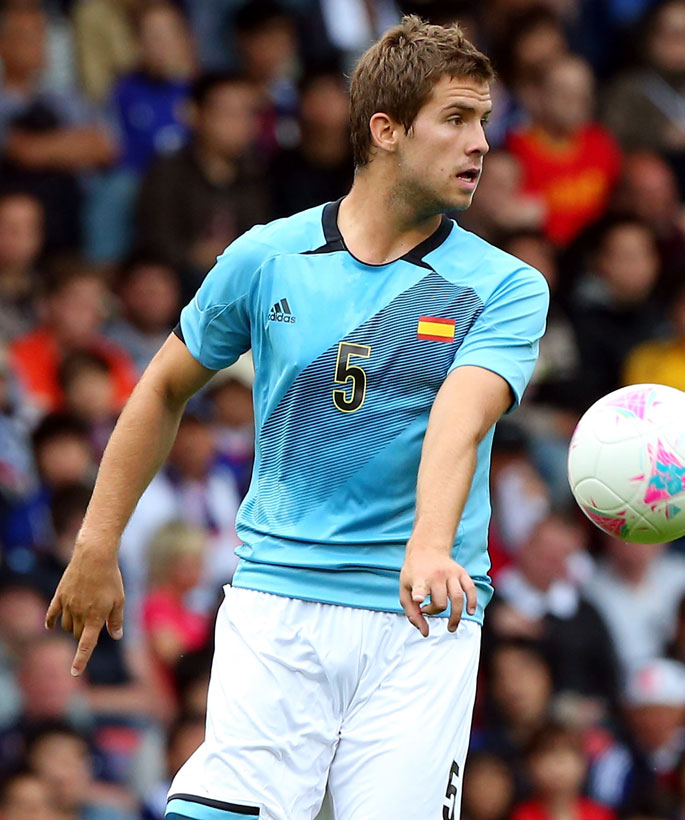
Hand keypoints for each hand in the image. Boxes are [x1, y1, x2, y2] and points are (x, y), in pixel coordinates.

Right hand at [45, 547, 124, 676]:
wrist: (95, 556)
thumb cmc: (111, 578)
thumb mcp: (119, 600)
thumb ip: (116, 620)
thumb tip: (116, 636)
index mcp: (95, 617)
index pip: (86, 645)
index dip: (81, 660)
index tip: (74, 673)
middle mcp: (79, 614)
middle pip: (78, 634)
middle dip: (84, 635)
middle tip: (94, 624)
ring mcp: (68, 604)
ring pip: (67, 625)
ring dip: (73, 628)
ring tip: (82, 619)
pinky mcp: (60, 595)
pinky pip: (52, 613)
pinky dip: (51, 621)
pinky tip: (49, 626)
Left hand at [399, 544, 476, 636]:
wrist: (426, 549)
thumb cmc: (414, 573)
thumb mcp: (405, 589)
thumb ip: (412, 612)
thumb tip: (425, 633)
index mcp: (419, 578)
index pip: (420, 586)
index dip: (419, 593)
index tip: (418, 599)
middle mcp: (436, 575)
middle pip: (441, 602)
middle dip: (435, 612)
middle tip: (427, 610)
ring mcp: (451, 573)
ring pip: (458, 598)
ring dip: (455, 616)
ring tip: (451, 628)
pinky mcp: (461, 572)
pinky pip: (471, 589)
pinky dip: (472, 602)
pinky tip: (470, 611)